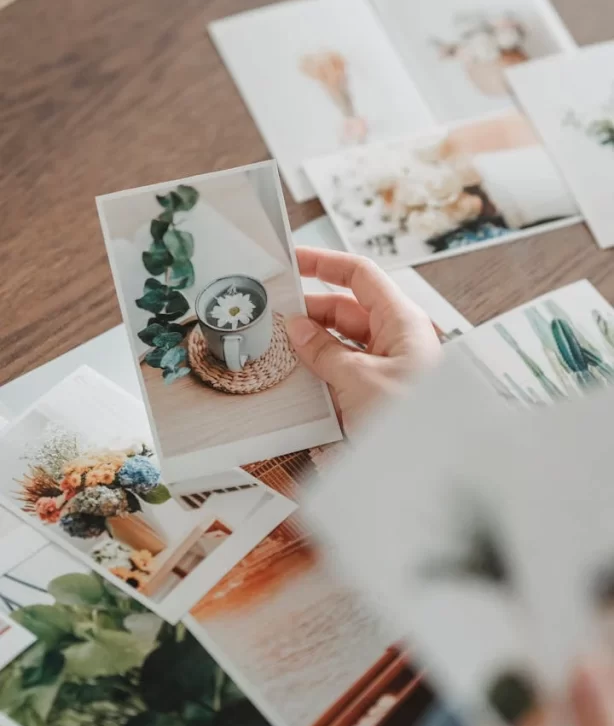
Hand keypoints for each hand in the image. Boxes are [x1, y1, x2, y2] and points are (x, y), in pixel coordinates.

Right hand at [286, 247, 440, 433]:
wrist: (434, 464)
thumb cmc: (416, 420)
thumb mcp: (361, 379)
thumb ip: (325, 352)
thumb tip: (298, 329)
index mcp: (401, 320)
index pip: (360, 275)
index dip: (326, 263)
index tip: (294, 261)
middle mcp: (395, 340)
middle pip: (344, 311)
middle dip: (309, 313)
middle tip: (274, 317)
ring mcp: (386, 367)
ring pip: (341, 345)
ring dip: (312, 348)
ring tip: (280, 352)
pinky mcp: (377, 394)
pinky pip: (344, 374)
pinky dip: (321, 375)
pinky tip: (299, 383)